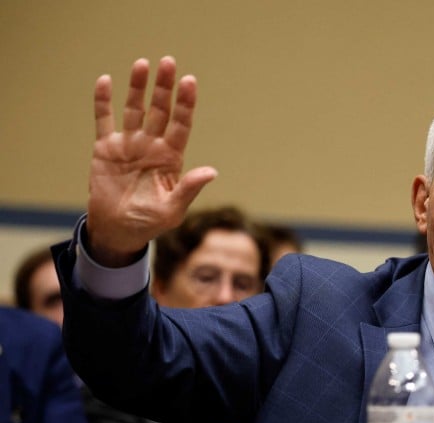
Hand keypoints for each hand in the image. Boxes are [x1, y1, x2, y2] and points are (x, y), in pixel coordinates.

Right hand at [87, 56, 216, 265]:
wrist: (119, 230)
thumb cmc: (150, 222)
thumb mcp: (173, 210)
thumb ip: (189, 188)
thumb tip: (212, 172)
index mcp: (171, 158)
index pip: (181, 124)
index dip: (185, 103)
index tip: (189, 81)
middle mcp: (152, 145)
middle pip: (160, 110)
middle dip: (164, 87)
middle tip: (168, 62)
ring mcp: (129, 144)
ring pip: (134, 109)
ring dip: (138, 87)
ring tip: (142, 64)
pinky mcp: (106, 148)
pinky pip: (104, 120)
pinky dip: (103, 101)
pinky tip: (105, 81)